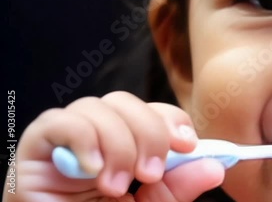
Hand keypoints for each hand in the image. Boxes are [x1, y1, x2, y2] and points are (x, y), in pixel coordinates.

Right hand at [3, 91, 224, 201]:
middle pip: (126, 102)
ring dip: (116, 144)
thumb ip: (176, 189)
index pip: (151, 113)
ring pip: (97, 106)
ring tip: (115, 185)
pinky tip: (91, 170)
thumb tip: (214, 168)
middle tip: (149, 173)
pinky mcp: (37, 146)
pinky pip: (60, 121)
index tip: (188, 145)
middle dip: (147, 133)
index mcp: (124, 149)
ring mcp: (67, 140)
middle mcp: (96, 138)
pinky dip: (82, 140)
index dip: (172, 121)